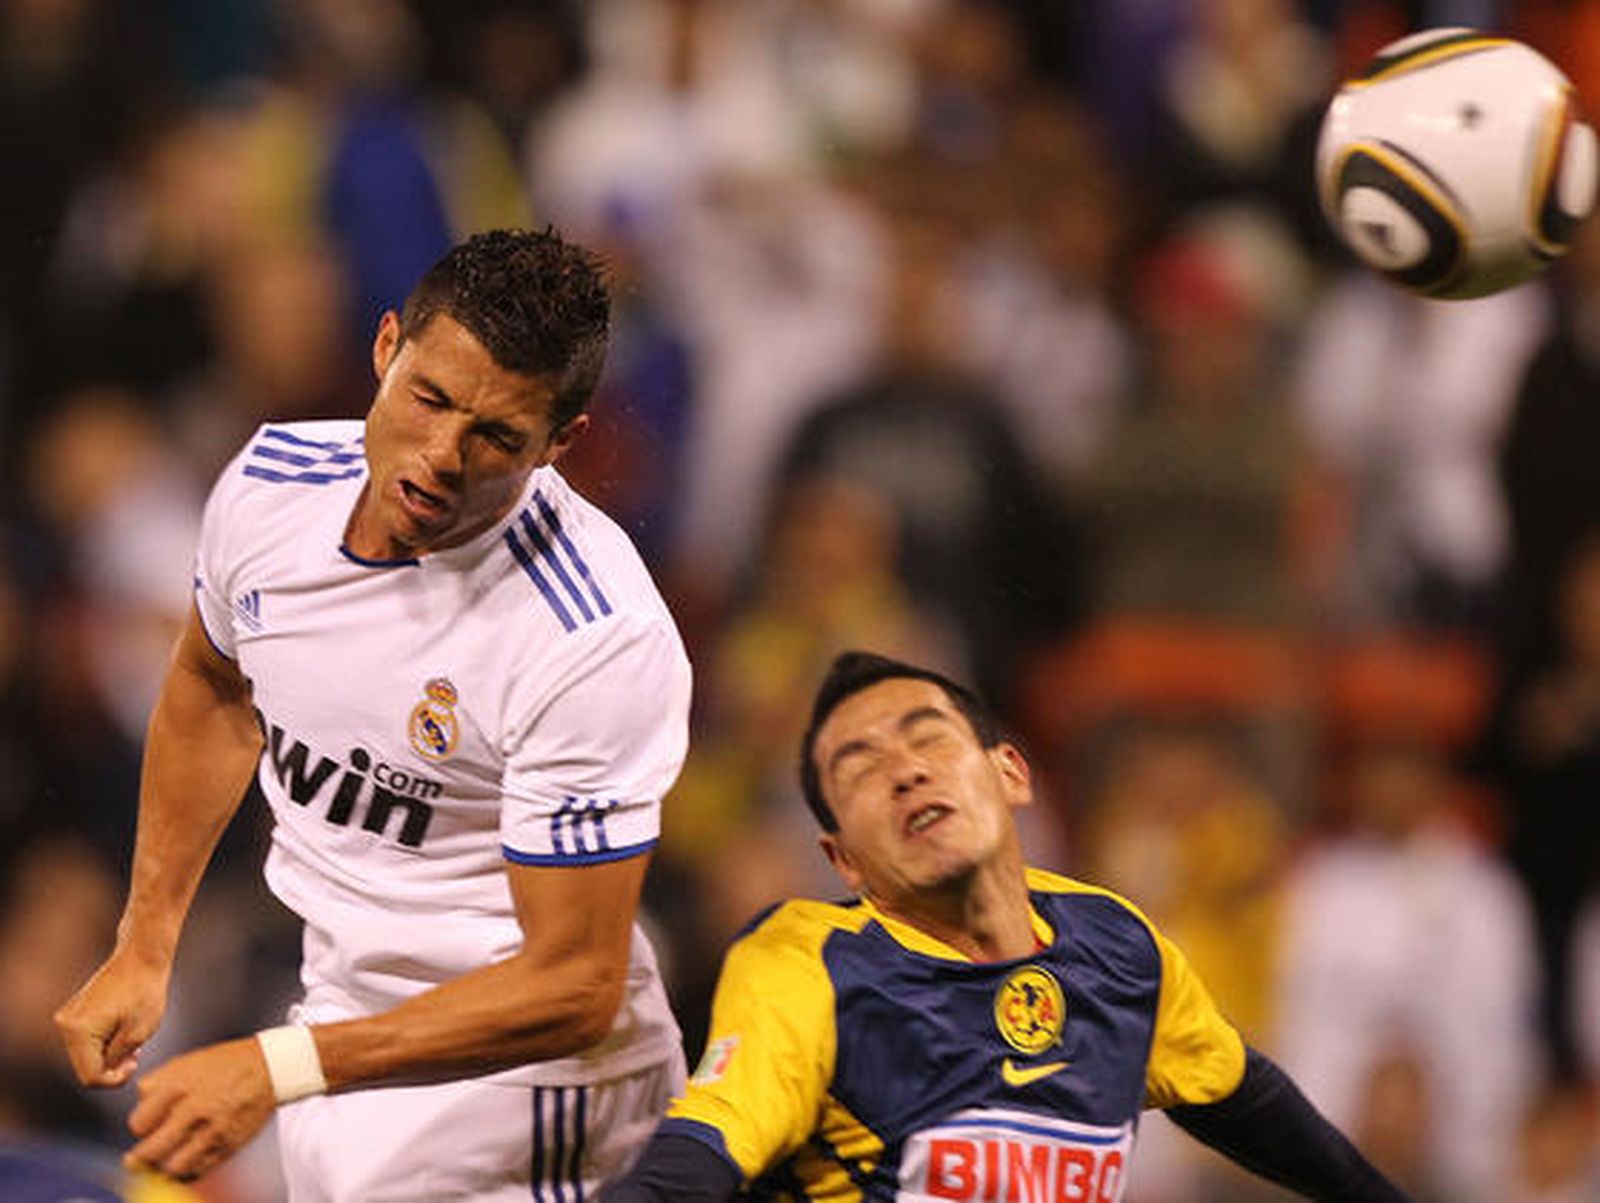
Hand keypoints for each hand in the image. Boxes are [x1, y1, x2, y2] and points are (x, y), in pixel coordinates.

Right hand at [54, 948, 171, 1087]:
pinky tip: (123, 1031)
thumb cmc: (144, 991)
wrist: (141, 956)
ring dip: (109, 1054)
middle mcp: (65, 1025)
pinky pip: (86, 1040)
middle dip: (111, 1066)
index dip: (115, 1079)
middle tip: (136, 1053)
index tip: (135, 1062)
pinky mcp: (75, 1012)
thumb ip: (117, 1060)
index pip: (90, 1077)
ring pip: (86, 1055)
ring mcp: (67, 1018)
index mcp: (77, 1032)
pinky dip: (104, 1042)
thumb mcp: (137, 1034)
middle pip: (85, 1067)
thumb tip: (104, 1073)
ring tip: (132, 1040)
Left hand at [126, 1038, 277, 1181]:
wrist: (268, 1066)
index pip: (138, 1123)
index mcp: (176, 1086)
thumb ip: (157, 1088)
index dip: (141, 1126)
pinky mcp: (228, 1144)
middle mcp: (192, 1108)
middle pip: (150, 1151)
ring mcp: (211, 1129)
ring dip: (164, 1168)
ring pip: (172, 1167)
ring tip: (164, 1161)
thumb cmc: (223, 1064)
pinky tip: (185, 1163)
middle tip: (137, 1160)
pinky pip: (197, 1171)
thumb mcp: (185, 1064)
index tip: (147, 1126)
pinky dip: (186, 1173)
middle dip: (140, 1159)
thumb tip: (139, 1120)